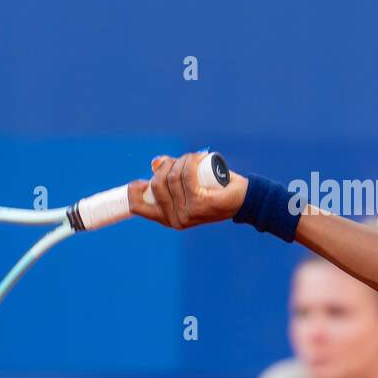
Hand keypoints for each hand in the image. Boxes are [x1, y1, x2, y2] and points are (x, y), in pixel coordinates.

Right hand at [127, 152, 247, 228]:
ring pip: (172, 177)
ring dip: (181, 160)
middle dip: (165, 166)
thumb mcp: (187, 185)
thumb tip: (155, 163)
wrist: (243, 200)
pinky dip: (191, 161)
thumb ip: (170, 175)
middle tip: (180, 160)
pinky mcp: (200, 204)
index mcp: (168, 219)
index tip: (142, 178)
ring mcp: (188, 213)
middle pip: (156, 184)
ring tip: (193, 158)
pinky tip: (198, 157)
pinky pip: (187, 176)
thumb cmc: (213, 191)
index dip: (134, 190)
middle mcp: (176, 220)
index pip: (138, 207)